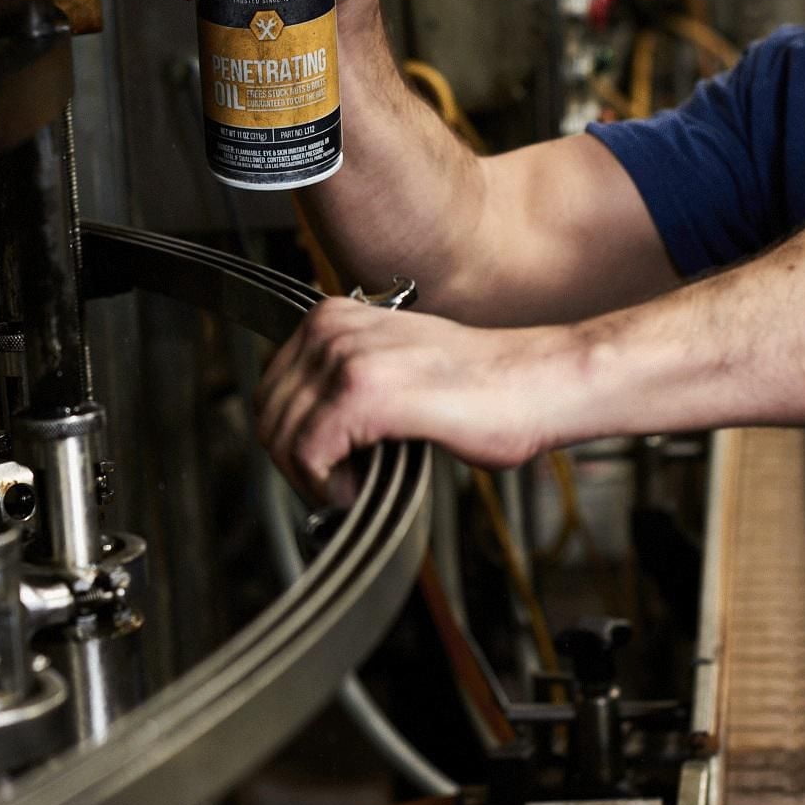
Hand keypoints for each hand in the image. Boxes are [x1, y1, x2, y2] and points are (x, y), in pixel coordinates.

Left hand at [255, 296, 561, 501]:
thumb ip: (344, 383)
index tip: (328, 466)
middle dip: (298, 465)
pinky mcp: (365, 392)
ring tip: (357, 486)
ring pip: (282, 438)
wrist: (536, 382)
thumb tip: (301, 432)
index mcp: (335, 317)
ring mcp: (347, 357)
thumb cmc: (481, 387)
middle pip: (269, 416)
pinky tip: (361, 488)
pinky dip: (328, 486)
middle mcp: (333, 328)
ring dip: (314, 479)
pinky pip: (308, 455)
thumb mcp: (393, 367)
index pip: (271, 391)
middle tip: (340, 485)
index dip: (294, 441)